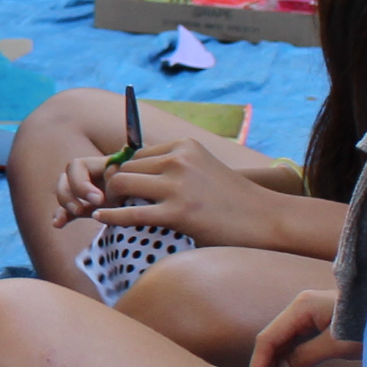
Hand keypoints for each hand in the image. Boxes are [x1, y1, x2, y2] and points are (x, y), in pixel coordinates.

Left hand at [55, 139, 291, 250]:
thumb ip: (173, 167)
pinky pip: (132, 212)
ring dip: (111, 199)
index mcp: (183, 146)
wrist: (265, 220)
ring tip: (110, 211)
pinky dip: (112, 215)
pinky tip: (101, 218)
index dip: (122, 173)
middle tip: (107, 203)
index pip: (135, 155)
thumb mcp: (202, 170)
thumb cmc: (232, 200)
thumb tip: (136, 174)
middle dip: (112, 186)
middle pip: (125, 168)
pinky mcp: (179, 212)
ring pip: (122, 184)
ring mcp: (179, 185)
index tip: (117, 189)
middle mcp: (179, 159)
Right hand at [247, 284, 355, 366]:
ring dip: (278, 365)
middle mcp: (301, 308)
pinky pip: (297, 343)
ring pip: (284, 343)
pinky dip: (291, 361)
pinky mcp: (320, 323)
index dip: (259, 363)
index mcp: (301, 308)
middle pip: (274, 340)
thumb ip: (306, 356)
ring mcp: (310, 315)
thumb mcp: (338, 344)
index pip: (268, 338)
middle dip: (266, 366)